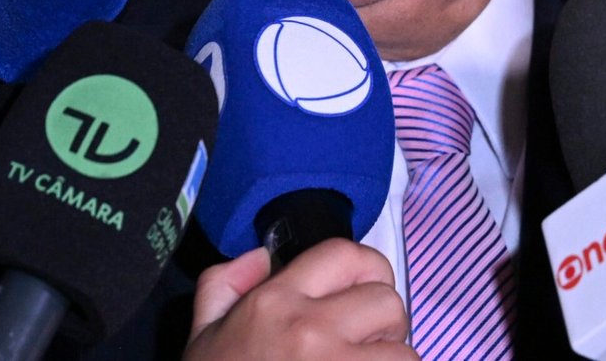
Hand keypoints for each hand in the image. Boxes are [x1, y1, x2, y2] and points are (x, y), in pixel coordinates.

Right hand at [185, 240, 415, 360]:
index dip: (364, 270)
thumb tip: (262, 256)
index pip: (344, 254)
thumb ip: (224, 286)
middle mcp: (310, 329)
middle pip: (386, 301)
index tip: (360, 296)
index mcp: (273, 302)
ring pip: (404, 353)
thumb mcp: (202, 338)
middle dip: (384, 325)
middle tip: (365, 346)